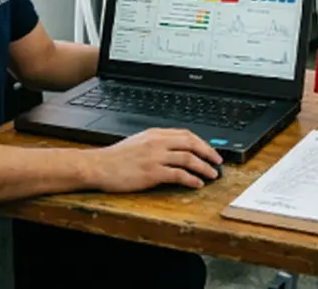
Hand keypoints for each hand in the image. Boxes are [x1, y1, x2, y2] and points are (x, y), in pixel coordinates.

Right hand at [85, 128, 222, 191]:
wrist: (98, 166)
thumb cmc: (116, 158)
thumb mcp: (138, 142)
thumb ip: (156, 143)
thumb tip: (175, 149)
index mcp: (155, 134)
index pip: (185, 134)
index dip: (202, 143)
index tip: (210, 151)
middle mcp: (157, 142)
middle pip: (191, 143)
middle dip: (208, 153)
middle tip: (218, 162)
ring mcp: (155, 157)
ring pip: (188, 159)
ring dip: (204, 167)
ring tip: (212, 175)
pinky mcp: (152, 173)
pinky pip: (178, 175)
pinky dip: (191, 179)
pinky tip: (197, 184)